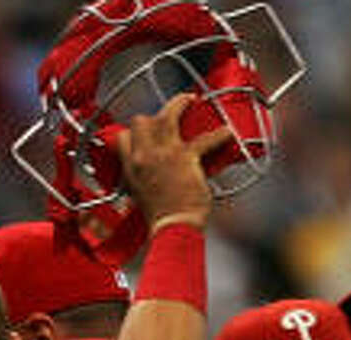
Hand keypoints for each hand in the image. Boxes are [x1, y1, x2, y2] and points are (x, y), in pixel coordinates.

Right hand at [114, 94, 231, 232]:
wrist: (172, 228)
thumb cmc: (160, 219)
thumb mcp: (141, 197)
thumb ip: (144, 181)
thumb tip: (154, 175)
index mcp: (130, 168)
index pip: (123, 137)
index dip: (133, 132)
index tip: (144, 132)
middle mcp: (143, 157)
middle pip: (141, 121)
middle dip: (155, 115)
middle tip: (169, 114)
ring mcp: (164, 154)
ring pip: (167, 115)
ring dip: (180, 103)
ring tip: (190, 100)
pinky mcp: (186, 157)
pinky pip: (205, 138)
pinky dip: (219, 136)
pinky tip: (227, 133)